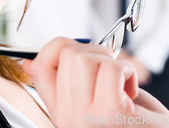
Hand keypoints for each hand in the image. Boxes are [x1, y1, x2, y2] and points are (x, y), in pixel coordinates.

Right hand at [23, 37, 168, 127]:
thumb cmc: (136, 124)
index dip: (56, 48)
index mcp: (61, 113)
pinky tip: (132, 94)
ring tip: (122, 85)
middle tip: (112, 74)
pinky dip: (129, 73)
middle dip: (95, 52)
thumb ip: (70, 83)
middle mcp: (67, 118)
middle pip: (66, 53)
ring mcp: (84, 118)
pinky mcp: (109, 113)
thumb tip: (32, 61)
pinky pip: (112, 68)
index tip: (81, 52)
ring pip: (83, 57)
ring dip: (112, 62)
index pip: (39, 66)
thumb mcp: (95, 101)